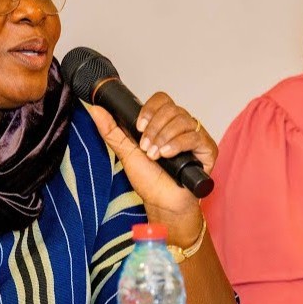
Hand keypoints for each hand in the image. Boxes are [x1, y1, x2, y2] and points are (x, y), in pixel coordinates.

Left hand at [87, 93, 215, 238]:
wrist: (163, 203)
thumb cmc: (149, 180)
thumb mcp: (126, 152)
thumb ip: (111, 131)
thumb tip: (95, 110)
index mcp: (164, 123)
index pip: (162, 100)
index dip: (149, 110)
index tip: (139, 127)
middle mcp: (181, 126)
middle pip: (171, 108)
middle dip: (154, 128)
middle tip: (145, 148)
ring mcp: (195, 136)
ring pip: (182, 120)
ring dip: (163, 137)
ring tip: (155, 155)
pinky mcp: (207, 148)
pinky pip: (195, 136)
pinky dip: (178, 144)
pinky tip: (167, 155)